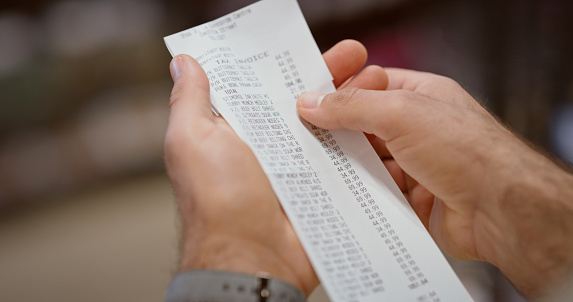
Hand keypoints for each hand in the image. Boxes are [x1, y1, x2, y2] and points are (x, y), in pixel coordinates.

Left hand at [164, 40, 386, 295]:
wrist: (252, 259)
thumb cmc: (216, 201)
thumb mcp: (192, 141)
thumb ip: (190, 100)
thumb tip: (184, 62)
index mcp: (239, 131)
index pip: (267, 87)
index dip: (289, 64)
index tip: (312, 47)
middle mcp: (270, 148)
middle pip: (308, 104)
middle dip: (334, 79)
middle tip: (359, 57)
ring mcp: (300, 170)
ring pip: (333, 129)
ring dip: (357, 105)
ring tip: (381, 81)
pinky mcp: (322, 191)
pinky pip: (348, 163)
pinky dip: (367, 145)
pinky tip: (387, 122)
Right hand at [297, 68, 572, 296]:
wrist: (500, 210)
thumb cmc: (466, 151)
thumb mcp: (402, 113)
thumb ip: (353, 106)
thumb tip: (312, 103)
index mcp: (420, 96)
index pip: (370, 86)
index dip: (340, 92)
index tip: (307, 102)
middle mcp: (417, 128)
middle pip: (364, 126)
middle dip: (337, 132)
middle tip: (302, 136)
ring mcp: (415, 164)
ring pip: (367, 161)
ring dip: (346, 165)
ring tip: (314, 167)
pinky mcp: (411, 198)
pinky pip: (375, 192)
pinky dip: (359, 193)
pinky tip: (338, 194)